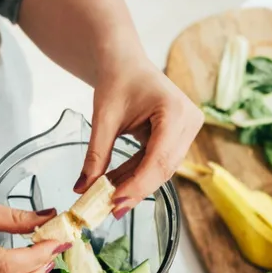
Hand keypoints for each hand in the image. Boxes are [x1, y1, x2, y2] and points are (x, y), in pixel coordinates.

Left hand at [75, 56, 202, 215]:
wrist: (125, 62)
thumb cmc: (117, 80)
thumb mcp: (103, 118)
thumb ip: (95, 155)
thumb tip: (83, 189)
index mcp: (174, 111)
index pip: (159, 158)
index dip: (138, 184)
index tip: (115, 202)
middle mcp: (189, 121)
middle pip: (164, 168)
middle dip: (136, 190)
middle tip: (110, 210)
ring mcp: (188, 129)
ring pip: (162, 169)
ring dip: (135, 184)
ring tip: (109, 199)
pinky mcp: (180, 136)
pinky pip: (159, 162)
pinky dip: (138, 174)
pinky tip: (117, 185)